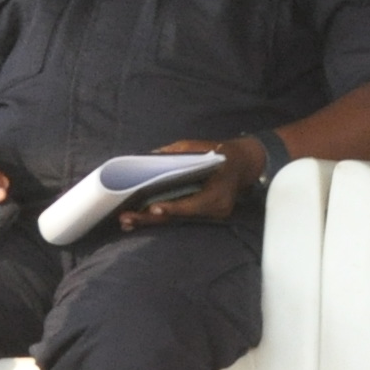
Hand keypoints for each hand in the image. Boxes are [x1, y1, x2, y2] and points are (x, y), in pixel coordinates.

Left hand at [119, 137, 250, 227]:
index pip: (192, 205)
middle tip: (126, 218)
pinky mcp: (204, 217)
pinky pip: (180, 218)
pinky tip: (140, 218)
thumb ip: (173, 153)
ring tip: (126, 222)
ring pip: (177, 221)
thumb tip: (148, 157)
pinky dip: (161, 217)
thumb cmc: (219, 154)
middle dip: (151, 219)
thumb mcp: (196, 147)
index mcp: (217, 193)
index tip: (153, 208)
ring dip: (150, 221)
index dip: (173, 208)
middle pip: (179, 218)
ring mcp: (210, 216)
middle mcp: (215, 210)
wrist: (243, 164)